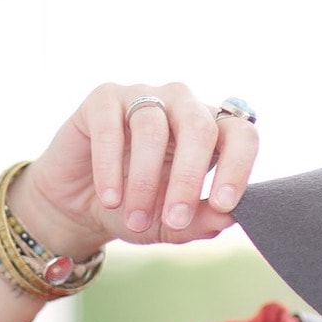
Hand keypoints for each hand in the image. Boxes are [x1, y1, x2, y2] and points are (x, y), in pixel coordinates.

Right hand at [9, 82, 259, 254]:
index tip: (223, 204)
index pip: (241, 134)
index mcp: (211, 133)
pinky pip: (111, 128)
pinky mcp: (104, 99)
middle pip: (199, 127)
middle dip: (188, 179)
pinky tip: (110, 198)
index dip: (238, 166)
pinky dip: (110, 168)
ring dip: (144, 181)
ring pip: (153, 129)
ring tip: (135, 219)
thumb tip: (229, 218)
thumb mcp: (170, 224)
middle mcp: (183, 106)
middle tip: (175, 220)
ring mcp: (143, 96)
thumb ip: (201, 221)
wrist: (80, 207)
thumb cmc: (135, 209)